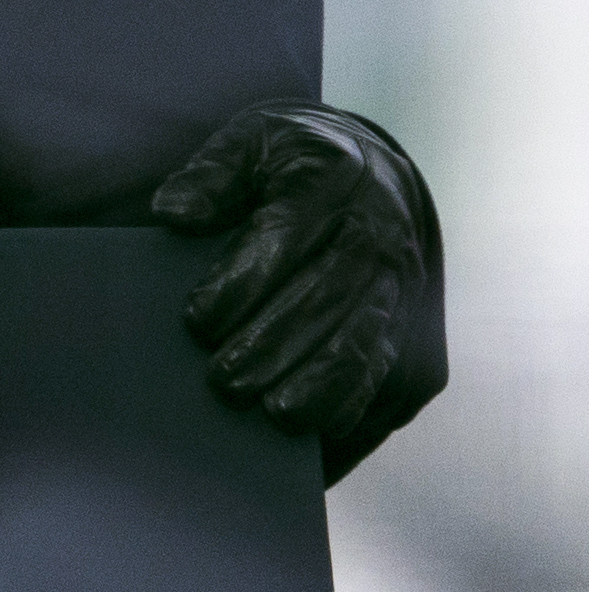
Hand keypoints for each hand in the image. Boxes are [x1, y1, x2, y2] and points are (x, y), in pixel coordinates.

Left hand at [152, 103, 430, 441]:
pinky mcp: (419, 346)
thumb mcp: (250, 142)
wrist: (377, 179)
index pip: (287, 234)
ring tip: (276, 417)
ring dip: (323, 391)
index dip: (243, 281)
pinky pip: (387, 390)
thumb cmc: (296, 165)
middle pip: (330, 302)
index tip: (198, 319)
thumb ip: (211, 173)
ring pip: (369, 351)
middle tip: (224, 383)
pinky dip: (351, 420)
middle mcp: (381, 241)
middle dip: (275, 347)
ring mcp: (407, 297)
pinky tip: (312, 448)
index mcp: (334, 184)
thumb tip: (172, 212)